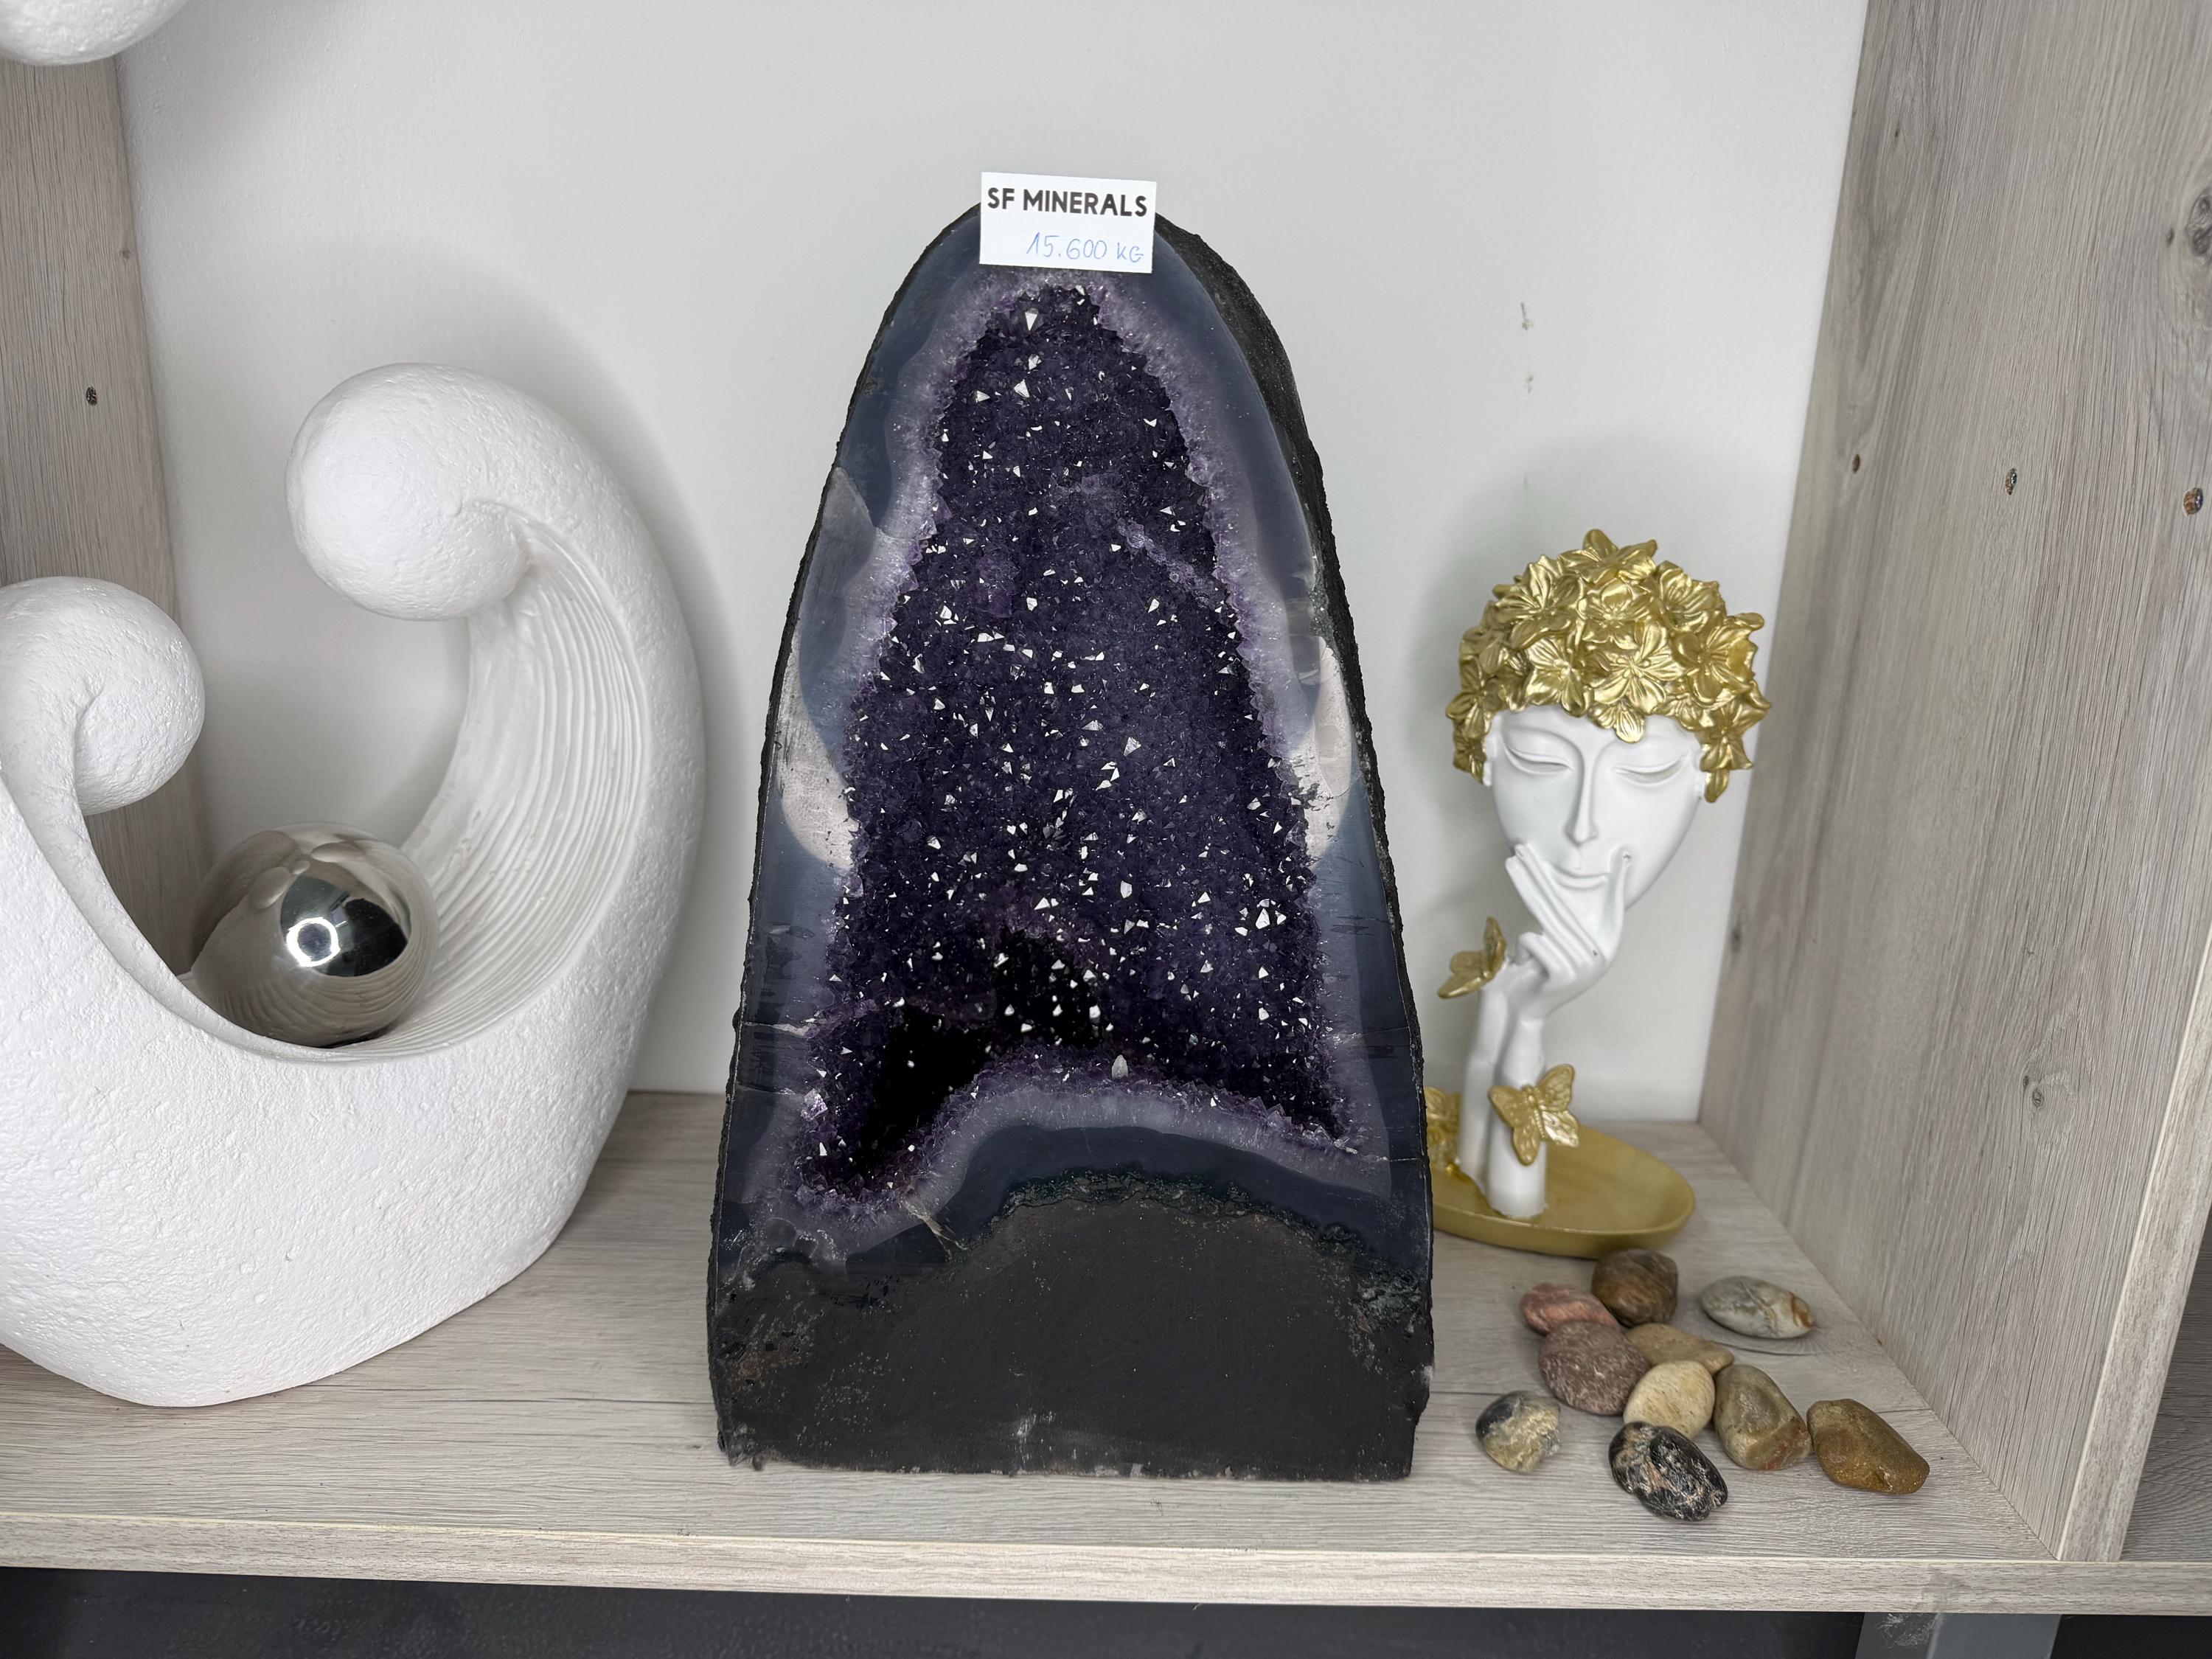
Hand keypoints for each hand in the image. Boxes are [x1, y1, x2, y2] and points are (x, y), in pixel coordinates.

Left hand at [1504, 844, 1628, 1018]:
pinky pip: (1534, 941)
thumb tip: (1579, 884)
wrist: (1524, 1011)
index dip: (1613, 884)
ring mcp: (1584, 967)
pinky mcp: (1564, 975)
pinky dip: (1521, 946)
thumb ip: (1570, 918)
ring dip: (1524, 893)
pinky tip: (1521, 960)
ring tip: (1510, 870)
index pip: (1610, 908)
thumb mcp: (1560, 945)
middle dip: (1541, 873)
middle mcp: (1600, 957)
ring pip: (1547, 921)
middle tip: (1522, 849)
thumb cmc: (1540, 973)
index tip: (1621, 857)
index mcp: (1605, 947)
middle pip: (1565, 906)